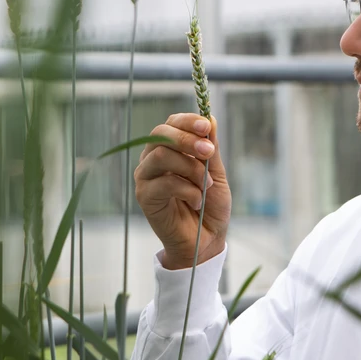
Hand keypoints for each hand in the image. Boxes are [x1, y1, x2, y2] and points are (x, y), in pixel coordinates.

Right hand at [134, 113, 231, 269]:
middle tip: (209, 152)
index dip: (187, 121)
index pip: (171, 123)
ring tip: (206, 185)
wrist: (206, 240)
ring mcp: (145, 177)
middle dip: (187, 140)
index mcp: (169, 149)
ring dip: (191, 168)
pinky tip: (197, 201)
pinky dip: (188, 190)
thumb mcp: (216, 173)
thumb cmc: (210, 207)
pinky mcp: (144, 196)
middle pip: (160, 134)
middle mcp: (152, 159)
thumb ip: (210, 149)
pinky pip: (165, 182)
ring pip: (162, 155)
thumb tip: (211, 119)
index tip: (206, 126)